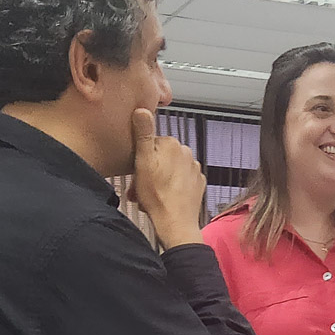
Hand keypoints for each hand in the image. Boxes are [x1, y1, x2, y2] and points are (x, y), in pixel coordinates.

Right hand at [129, 108, 205, 249]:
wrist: (175, 224)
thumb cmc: (157, 197)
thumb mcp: (143, 163)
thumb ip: (143, 135)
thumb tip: (142, 110)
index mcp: (173, 144)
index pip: (151, 144)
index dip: (140, 158)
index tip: (136, 172)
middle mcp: (187, 153)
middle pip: (161, 157)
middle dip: (149, 170)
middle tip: (140, 187)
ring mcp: (194, 169)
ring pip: (170, 169)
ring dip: (158, 179)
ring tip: (151, 195)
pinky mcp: (198, 184)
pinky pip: (180, 181)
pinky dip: (171, 187)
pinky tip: (164, 197)